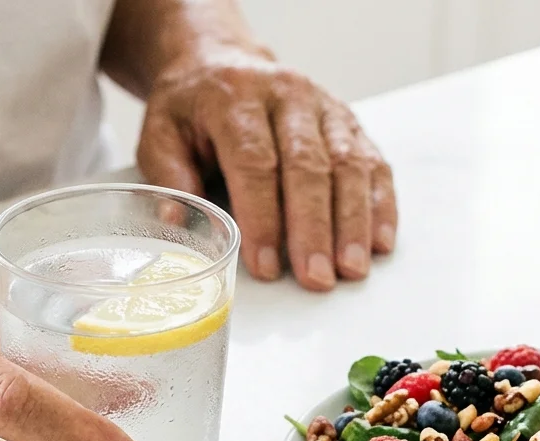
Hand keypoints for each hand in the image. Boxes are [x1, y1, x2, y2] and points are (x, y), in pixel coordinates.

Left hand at [137, 48, 397, 291]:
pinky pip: (373, 163)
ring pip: (349, 165)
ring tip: (352, 269)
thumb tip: (182, 224)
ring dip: (353, 222)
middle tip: (317, 278)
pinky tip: (379, 242)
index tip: (266, 265)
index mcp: (236, 99)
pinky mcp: (350, 123)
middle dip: (314, 228)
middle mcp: (287, 96)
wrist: (221, 63)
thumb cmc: (191, 110)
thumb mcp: (159, 134)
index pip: (255, 161)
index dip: (262, 217)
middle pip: (308, 166)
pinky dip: (379, 205)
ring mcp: (325, 107)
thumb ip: (170, 178)